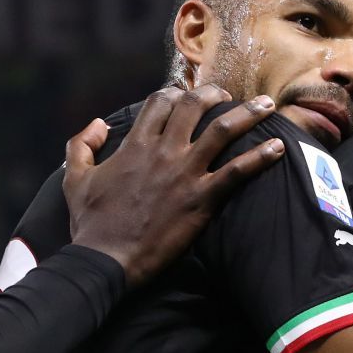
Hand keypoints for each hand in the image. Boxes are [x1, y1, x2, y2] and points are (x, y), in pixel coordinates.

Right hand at [63, 85, 283, 286]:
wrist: (107, 259)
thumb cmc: (91, 223)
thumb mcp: (73, 178)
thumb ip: (81, 145)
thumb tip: (99, 124)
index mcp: (134, 144)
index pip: (160, 102)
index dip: (176, 93)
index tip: (186, 95)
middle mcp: (163, 151)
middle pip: (195, 106)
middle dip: (214, 95)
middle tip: (228, 96)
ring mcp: (185, 174)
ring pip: (223, 130)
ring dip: (248, 114)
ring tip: (267, 106)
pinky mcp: (201, 199)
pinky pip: (237, 172)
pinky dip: (260, 158)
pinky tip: (278, 148)